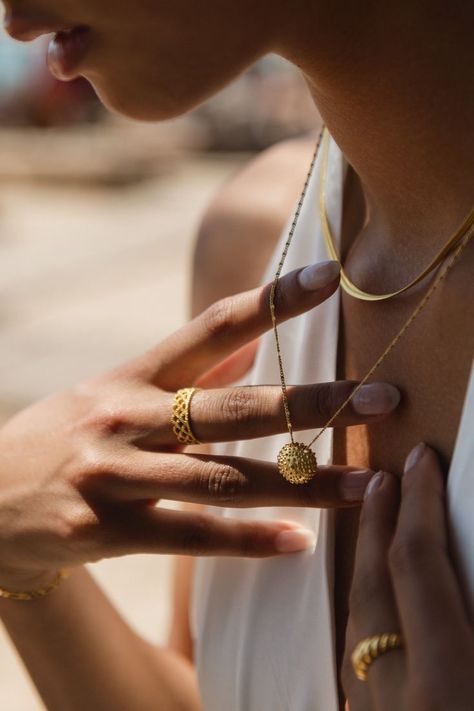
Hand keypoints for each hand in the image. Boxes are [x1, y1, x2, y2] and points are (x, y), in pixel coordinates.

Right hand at [0, 261, 398, 590]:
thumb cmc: (62, 438)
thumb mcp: (109, 391)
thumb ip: (181, 371)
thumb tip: (253, 342)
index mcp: (131, 376)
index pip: (210, 327)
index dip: (271, 301)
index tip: (329, 278)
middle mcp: (127, 419)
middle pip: (235, 407)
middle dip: (313, 403)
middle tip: (382, 398)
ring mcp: (116, 476)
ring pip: (225, 477)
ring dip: (303, 482)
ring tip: (365, 484)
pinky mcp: (107, 532)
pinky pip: (193, 535)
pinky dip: (250, 540)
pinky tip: (301, 542)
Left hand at [343, 444, 473, 710]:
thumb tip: (458, 557)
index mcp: (446, 685)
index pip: (418, 564)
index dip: (420, 503)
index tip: (421, 461)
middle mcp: (397, 701)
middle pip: (371, 588)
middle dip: (377, 524)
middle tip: (383, 480)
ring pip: (357, 628)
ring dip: (366, 571)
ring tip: (378, 533)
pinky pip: (357, 667)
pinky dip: (368, 623)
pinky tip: (380, 612)